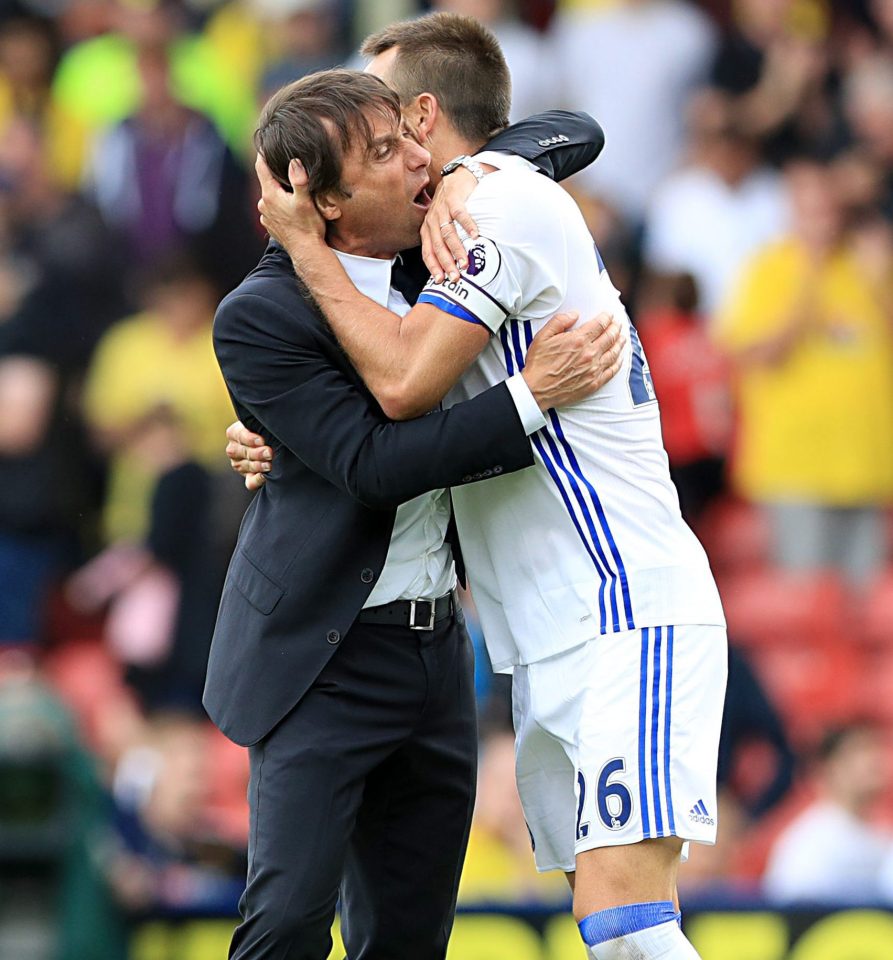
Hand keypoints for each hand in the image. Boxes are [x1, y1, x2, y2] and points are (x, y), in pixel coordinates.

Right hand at [225, 420, 273, 490]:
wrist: (274, 441)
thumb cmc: (268, 429)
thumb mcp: (262, 424)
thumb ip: (261, 424)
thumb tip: (269, 425)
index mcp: (234, 433)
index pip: (239, 435)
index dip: (250, 439)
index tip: (262, 440)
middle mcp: (234, 449)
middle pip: (242, 452)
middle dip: (257, 453)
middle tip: (269, 452)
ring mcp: (240, 465)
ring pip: (245, 466)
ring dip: (258, 466)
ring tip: (270, 464)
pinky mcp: (249, 478)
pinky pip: (250, 483)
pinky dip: (257, 480)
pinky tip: (266, 477)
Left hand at [255, 154, 324, 255]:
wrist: (307, 252)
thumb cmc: (308, 227)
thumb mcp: (306, 201)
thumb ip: (299, 180)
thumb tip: (293, 162)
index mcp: (270, 195)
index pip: (261, 167)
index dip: (263, 154)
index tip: (266, 144)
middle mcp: (263, 205)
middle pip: (266, 181)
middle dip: (276, 175)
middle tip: (288, 168)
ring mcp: (265, 216)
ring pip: (270, 196)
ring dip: (278, 192)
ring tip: (292, 192)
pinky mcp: (270, 226)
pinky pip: (272, 210)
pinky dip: (279, 206)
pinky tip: (291, 209)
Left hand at [421, 167, 479, 282]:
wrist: (458, 176)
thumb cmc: (451, 204)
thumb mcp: (443, 223)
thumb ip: (445, 242)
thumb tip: (454, 266)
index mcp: (428, 229)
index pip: (428, 252)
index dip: (434, 267)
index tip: (441, 280)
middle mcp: (432, 220)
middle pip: (438, 246)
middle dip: (446, 264)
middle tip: (455, 277)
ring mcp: (442, 209)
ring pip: (448, 234)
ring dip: (457, 250)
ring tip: (465, 262)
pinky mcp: (453, 198)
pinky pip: (460, 214)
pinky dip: (468, 226)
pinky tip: (475, 236)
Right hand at [522, 312, 624, 410]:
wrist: (536, 390)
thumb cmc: (538, 364)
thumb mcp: (543, 336)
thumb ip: (559, 321)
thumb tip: (575, 314)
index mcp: (578, 340)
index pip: (599, 324)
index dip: (606, 317)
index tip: (609, 315)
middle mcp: (590, 354)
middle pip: (610, 337)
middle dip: (615, 327)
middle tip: (618, 323)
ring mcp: (593, 369)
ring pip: (614, 353)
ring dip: (620, 343)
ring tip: (623, 337)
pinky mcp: (594, 383)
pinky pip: (612, 371)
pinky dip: (618, 362)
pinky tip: (620, 358)